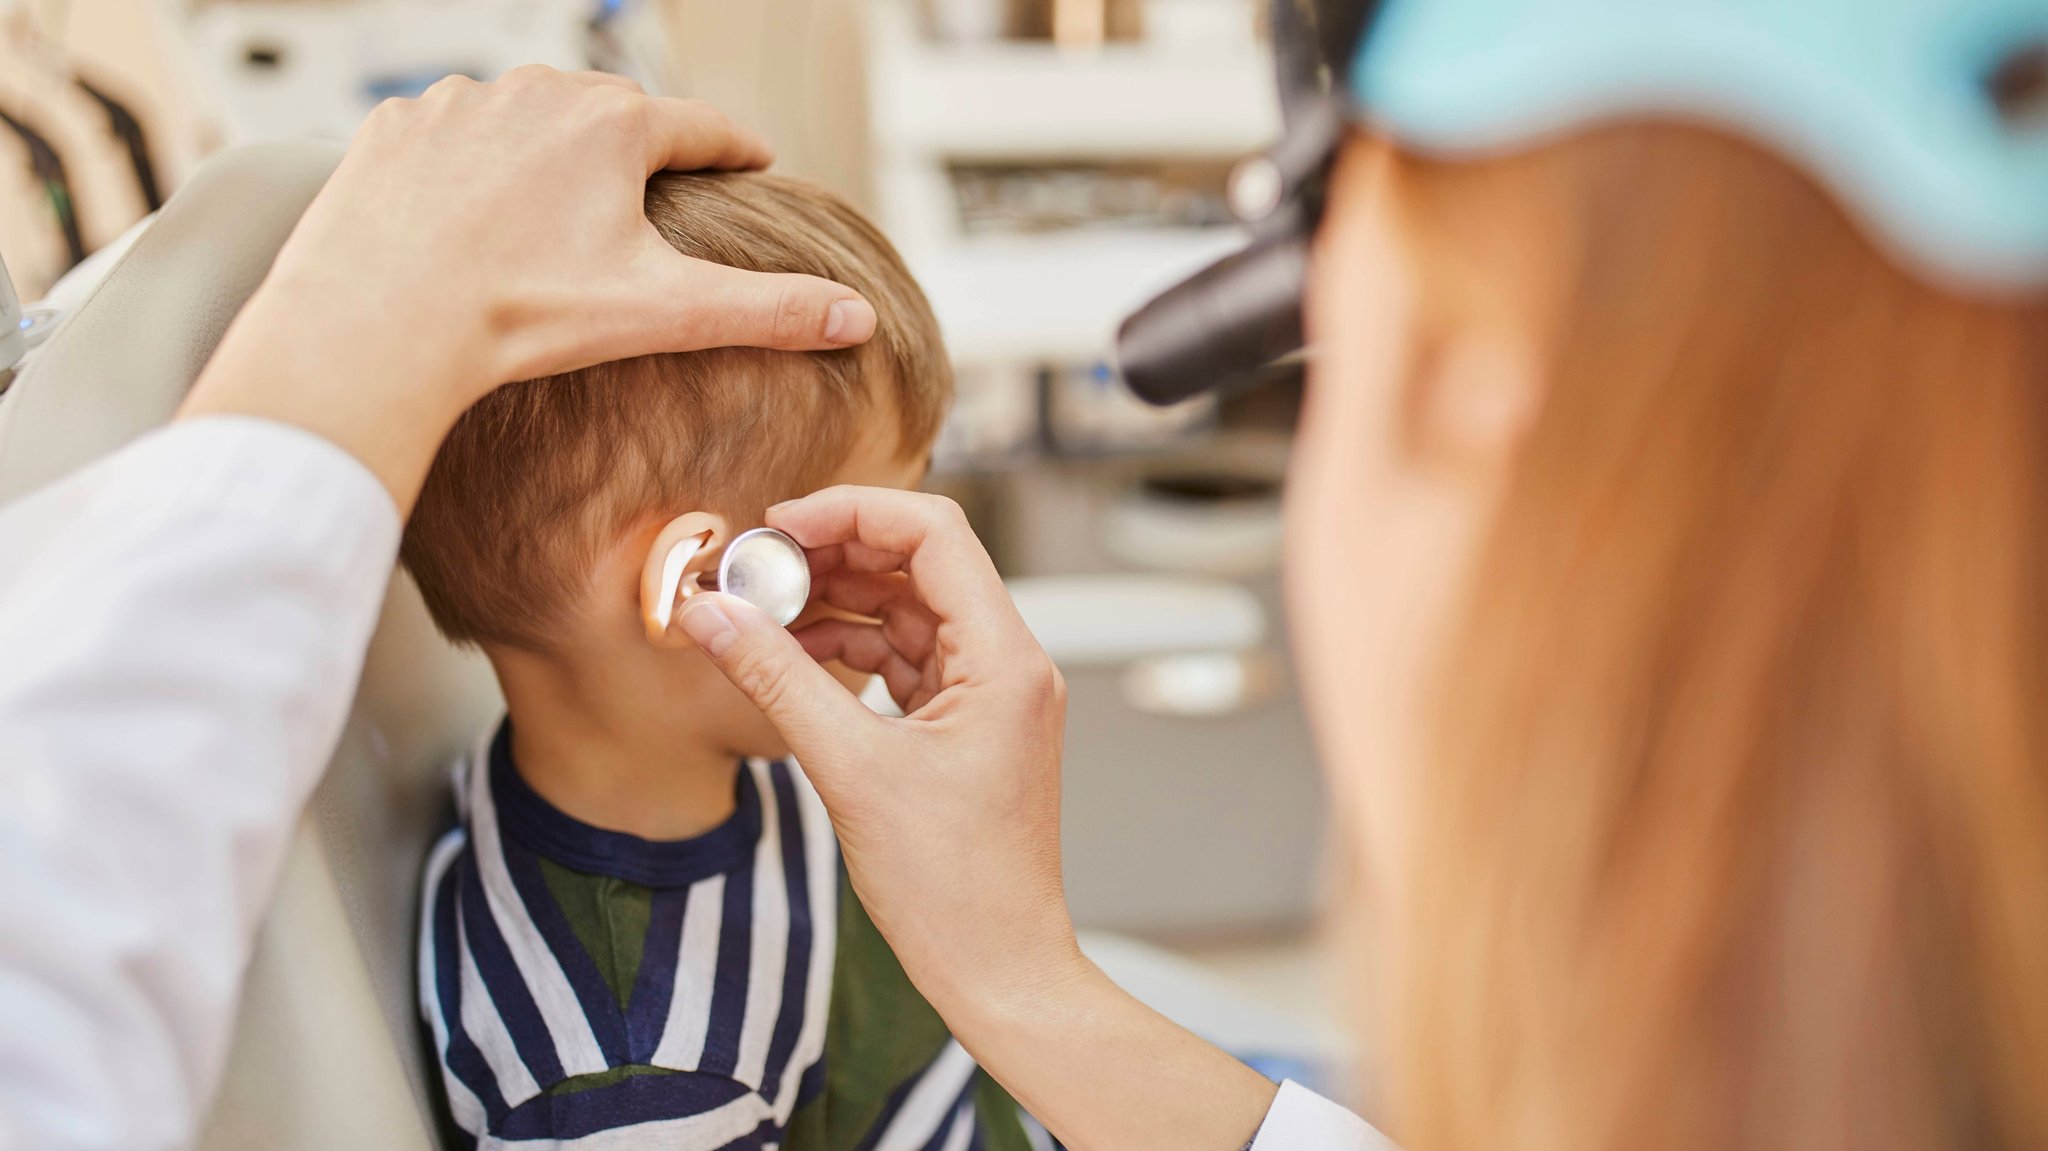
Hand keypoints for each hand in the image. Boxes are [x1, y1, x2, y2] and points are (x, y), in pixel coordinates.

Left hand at [179, 67, 875, 510]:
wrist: (379, 322)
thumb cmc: (522, 316)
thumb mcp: (663, 314)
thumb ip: (768, 310)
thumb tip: (859, 318)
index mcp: (614, 125)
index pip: (700, 128)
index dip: (734, 150)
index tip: (753, 161)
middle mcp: (537, 91)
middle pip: (612, 118)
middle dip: (638, 152)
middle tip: (654, 194)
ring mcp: (458, 102)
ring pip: (527, 120)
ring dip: (549, 153)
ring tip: (558, 209)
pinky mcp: (394, 126)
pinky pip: (451, 134)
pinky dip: (471, 165)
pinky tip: (474, 211)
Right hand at [675, 487, 1278, 1150]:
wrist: (998, 968)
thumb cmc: (952, 888)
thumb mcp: (848, 770)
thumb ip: (776, 679)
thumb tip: (711, 615)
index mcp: (1005, 659)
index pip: (934, 532)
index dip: (852, 511)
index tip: (779, 526)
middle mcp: (1011, 663)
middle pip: (920, 562)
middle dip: (835, 553)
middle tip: (756, 567)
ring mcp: (992, 694)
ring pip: (909, 609)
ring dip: (837, 601)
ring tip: (761, 608)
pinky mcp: (968, 725)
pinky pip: (907, 657)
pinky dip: (851, 648)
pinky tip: (793, 651)